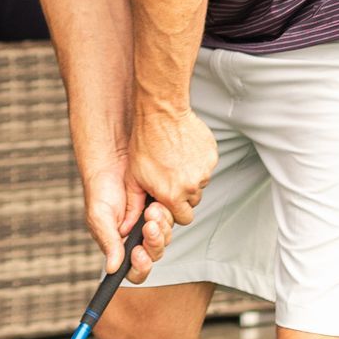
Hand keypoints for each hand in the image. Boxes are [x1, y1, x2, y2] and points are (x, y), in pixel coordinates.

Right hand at [82, 152, 171, 283]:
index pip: (134, 270)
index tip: (139, 253)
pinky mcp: (162, 211)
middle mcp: (136, 239)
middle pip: (154, 254)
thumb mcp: (100, 216)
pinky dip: (166, 215)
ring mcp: (150, 225)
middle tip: (148, 225)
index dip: (140, 267)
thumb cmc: (101, 189)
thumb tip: (112, 269)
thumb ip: (108, 242)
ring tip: (152, 209)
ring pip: (164, 238)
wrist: (114, 159)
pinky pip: (171, 221)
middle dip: (153, 242)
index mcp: (119, 246)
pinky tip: (157, 204)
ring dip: (160, 227)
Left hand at [130, 106, 218, 238]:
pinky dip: (197, 162)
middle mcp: (192, 185)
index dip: (176, 211)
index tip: (170, 200)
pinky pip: (206, 166)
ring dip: (190, 177)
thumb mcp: (133, 177)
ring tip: (174, 160)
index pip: (183, 218)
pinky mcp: (212, 155)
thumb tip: (127, 225)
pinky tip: (183, 150)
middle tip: (170, 177)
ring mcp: (204, 170)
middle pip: (193, 201)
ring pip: (200, 183)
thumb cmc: (144, 143)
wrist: (161, 112)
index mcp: (173, 195)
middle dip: (183, 194)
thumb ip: (134, 203)